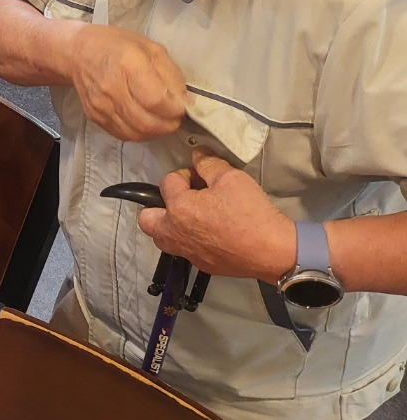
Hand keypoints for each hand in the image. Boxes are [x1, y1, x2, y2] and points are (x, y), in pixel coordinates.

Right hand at [65, 25, 189, 140]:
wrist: (77, 52)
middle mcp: (112, 88)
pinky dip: (140, 133)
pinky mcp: (95, 117)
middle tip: (175, 116)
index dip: (175, 109)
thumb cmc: (116, 45)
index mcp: (128, 64)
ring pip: (136, 133)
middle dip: (169, 124)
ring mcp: (101, 106)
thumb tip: (184, 103)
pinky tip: (144, 121)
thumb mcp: (151, 48)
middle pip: (147, 122)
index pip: (156, 100)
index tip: (182, 106)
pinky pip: (123, 135)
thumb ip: (171, 75)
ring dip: (156, 132)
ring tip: (161, 120)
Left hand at [139, 148, 295, 281]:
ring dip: (168, 225)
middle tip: (182, 200)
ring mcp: (185, 252)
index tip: (200, 177)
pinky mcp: (199, 265)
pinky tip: (208, 234)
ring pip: (160, 237)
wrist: (273, 251)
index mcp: (178, 208)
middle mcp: (174, 232)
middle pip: (147, 218)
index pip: (167, 182)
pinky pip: (182, 250)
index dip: (184, 175)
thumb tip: (197, 154)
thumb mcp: (231, 178)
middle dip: (159, 205)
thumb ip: (209, 164)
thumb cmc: (251, 212)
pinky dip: (187, 240)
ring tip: (191, 217)